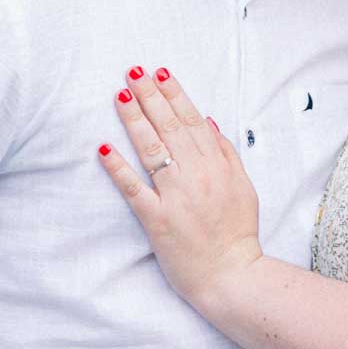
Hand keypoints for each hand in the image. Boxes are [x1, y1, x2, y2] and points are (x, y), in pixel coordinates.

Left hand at [99, 65, 261, 314]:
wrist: (232, 276)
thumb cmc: (238, 233)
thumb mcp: (244, 187)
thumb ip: (227, 153)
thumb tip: (209, 121)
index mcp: (217, 166)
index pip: (192, 120)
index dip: (175, 94)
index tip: (161, 72)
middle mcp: (196, 176)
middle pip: (169, 127)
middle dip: (150, 96)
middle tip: (133, 71)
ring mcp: (175, 197)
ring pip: (152, 150)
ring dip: (135, 120)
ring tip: (120, 96)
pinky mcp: (157, 220)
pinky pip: (134, 190)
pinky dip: (118, 168)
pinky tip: (104, 148)